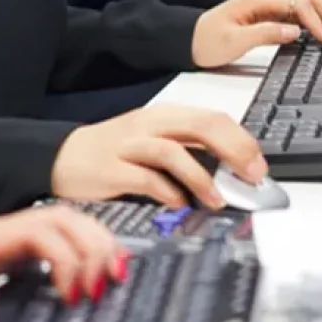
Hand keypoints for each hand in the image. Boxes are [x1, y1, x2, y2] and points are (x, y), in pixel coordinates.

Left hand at [0, 206, 127, 321]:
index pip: (40, 231)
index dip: (66, 258)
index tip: (75, 297)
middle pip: (60, 218)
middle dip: (93, 244)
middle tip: (111, 283)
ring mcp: (4, 238)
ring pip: (62, 223)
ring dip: (93, 242)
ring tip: (116, 274)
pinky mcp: (7, 252)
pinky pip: (54, 239)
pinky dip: (81, 250)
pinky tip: (94, 272)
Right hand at [51, 105, 266, 210]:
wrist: (61, 156)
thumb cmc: (112, 152)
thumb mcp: (153, 143)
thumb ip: (187, 150)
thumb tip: (230, 169)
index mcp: (162, 116)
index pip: (211, 117)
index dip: (241, 139)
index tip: (259, 165)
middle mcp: (148, 125)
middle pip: (199, 125)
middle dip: (233, 150)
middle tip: (251, 176)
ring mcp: (128, 145)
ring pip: (172, 150)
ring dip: (201, 176)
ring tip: (217, 199)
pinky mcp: (111, 168)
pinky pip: (145, 178)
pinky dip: (167, 192)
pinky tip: (178, 205)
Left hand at [192, 0, 321, 66]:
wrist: (190, 41)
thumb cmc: (207, 42)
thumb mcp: (234, 42)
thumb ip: (265, 34)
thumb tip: (295, 31)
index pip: (299, 2)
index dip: (318, 22)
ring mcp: (269, 3)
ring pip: (307, 1)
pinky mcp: (270, 13)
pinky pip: (299, 11)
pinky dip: (315, 21)